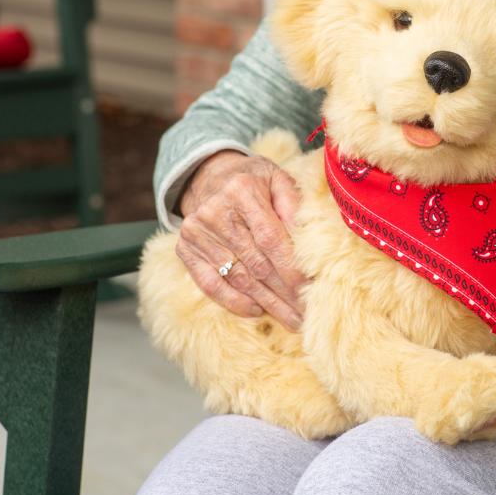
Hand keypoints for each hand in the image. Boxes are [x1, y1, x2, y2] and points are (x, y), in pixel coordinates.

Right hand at [175, 150, 305, 329]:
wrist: (209, 175)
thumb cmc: (253, 180)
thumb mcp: (277, 179)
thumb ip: (294, 204)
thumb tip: (310, 238)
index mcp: (242, 190)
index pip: (270, 238)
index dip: (290, 267)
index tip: (309, 290)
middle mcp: (215, 211)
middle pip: (255, 263)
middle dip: (284, 293)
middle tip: (306, 314)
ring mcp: (196, 232)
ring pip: (237, 277)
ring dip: (267, 302)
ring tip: (291, 319)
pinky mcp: (185, 249)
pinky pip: (210, 283)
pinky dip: (234, 301)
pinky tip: (257, 310)